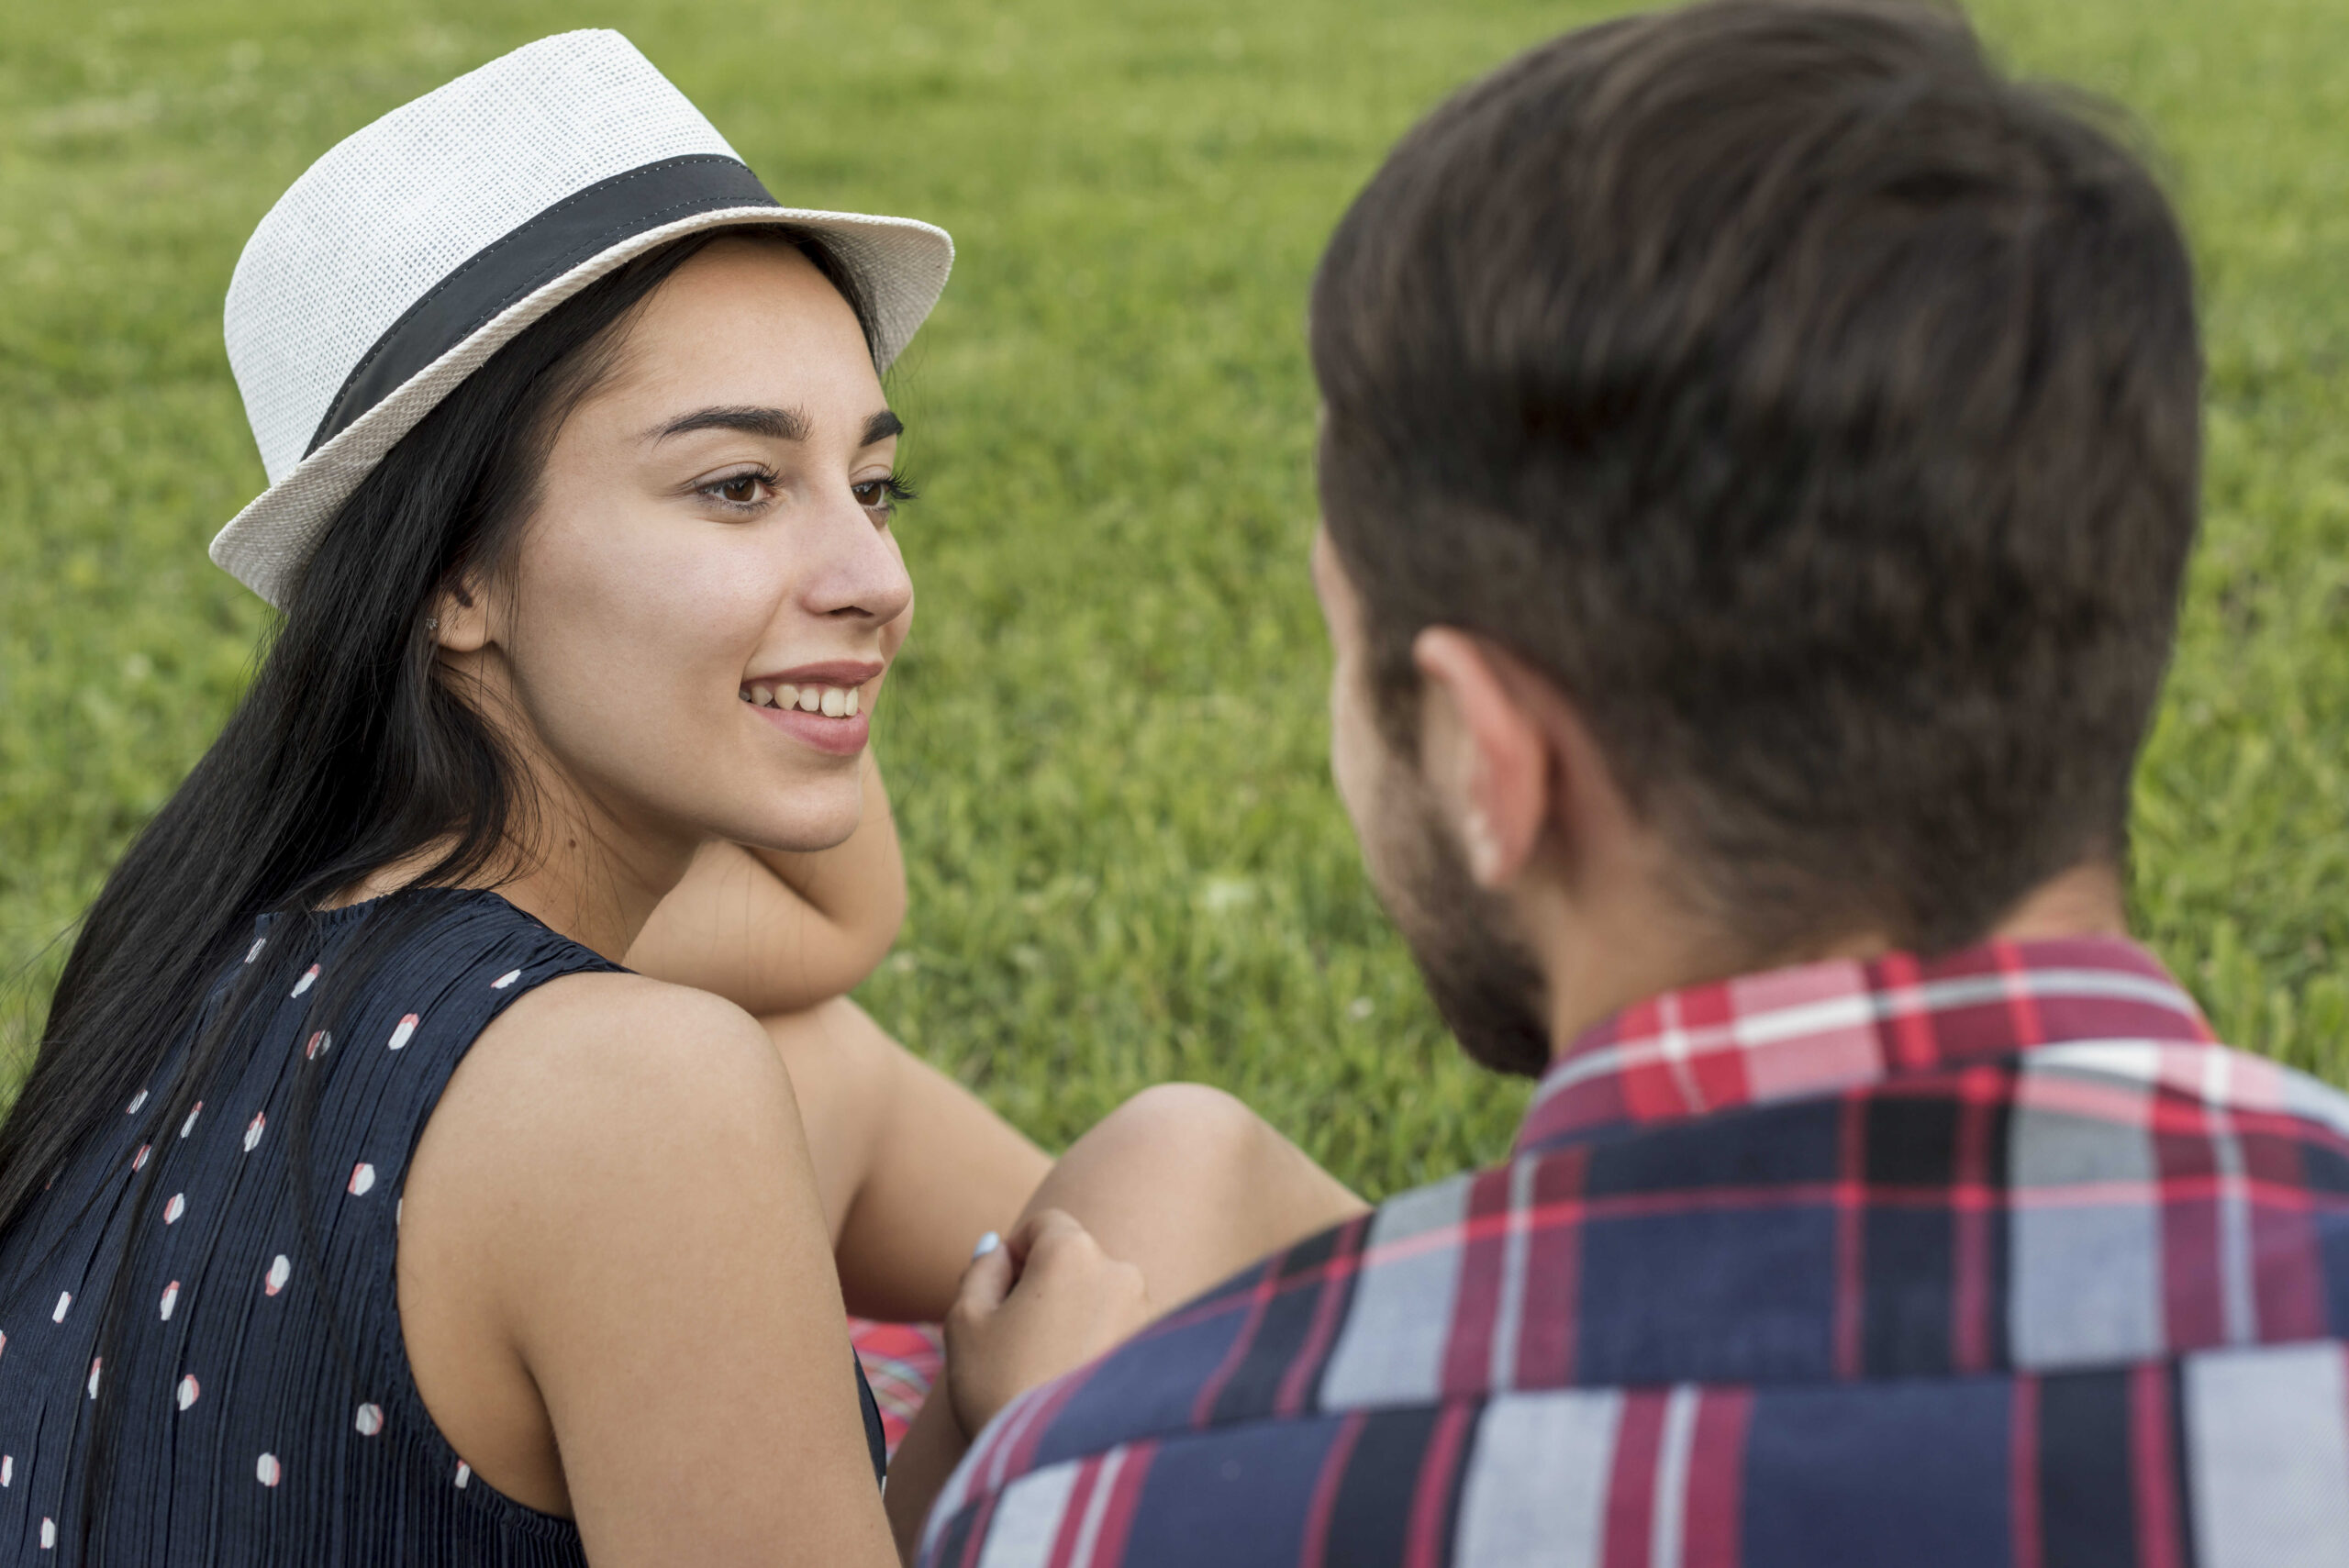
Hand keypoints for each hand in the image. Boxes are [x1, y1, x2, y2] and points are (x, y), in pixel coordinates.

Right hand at [942, 1209, 1150, 1439]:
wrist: (1056, 1467)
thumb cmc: (999, 1388)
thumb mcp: (965, 1322)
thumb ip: (980, 1270)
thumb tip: (998, 1247)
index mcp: (1073, 1251)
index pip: (1044, 1225)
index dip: (1015, 1255)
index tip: (998, 1299)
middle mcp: (1121, 1270)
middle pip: (1075, 1260)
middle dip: (1045, 1287)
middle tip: (1015, 1341)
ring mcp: (1147, 1312)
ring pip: (1100, 1296)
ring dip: (1074, 1316)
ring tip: (1045, 1369)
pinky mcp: (1159, 1351)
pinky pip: (1120, 1331)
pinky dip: (1098, 1345)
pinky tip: (1074, 1383)